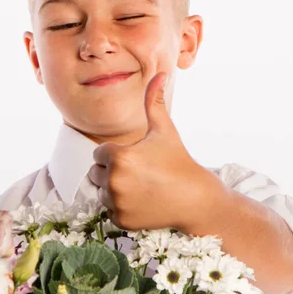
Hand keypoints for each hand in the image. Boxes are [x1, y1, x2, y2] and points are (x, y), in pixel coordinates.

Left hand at [88, 72, 226, 231]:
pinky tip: (142, 202)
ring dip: (115, 190)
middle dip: (113, 172)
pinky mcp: (121, 221)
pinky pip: (110, 211)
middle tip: (141, 173)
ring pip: (102, 192)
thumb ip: (154, 101)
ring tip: (141, 187)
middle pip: (97, 173)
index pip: (100, 154)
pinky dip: (121, 208)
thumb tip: (161, 73)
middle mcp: (113, 181)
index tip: (138, 158)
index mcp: (118, 156)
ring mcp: (116, 203)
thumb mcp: (164, 130)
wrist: (195, 199)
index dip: (117, 154)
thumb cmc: (178, 161)